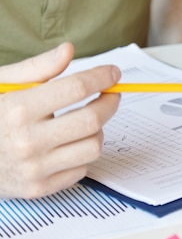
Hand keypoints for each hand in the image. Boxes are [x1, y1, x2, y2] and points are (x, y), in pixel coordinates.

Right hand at [0, 43, 120, 197]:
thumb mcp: (1, 85)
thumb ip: (36, 68)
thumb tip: (68, 50)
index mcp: (17, 109)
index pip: (75, 88)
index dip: (101, 78)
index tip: (112, 74)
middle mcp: (27, 141)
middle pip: (92, 120)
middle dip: (109, 103)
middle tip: (110, 95)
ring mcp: (35, 168)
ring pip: (93, 146)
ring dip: (97, 131)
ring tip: (85, 121)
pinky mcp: (39, 188)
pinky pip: (82, 169)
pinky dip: (81, 154)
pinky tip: (68, 144)